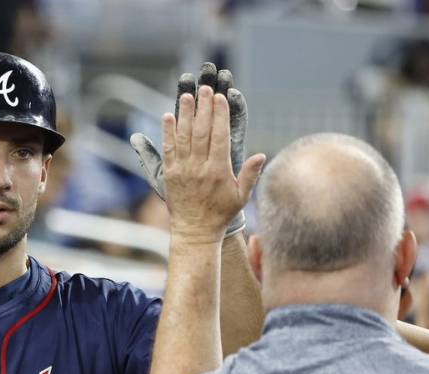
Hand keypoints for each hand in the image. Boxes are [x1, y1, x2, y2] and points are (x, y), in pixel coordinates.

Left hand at [130, 63, 250, 236]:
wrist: (195, 230)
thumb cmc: (221, 213)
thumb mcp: (241, 196)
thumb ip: (249, 175)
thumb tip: (262, 155)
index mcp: (218, 170)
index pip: (219, 136)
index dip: (219, 115)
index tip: (220, 97)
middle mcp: (199, 168)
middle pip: (201, 132)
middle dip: (203, 108)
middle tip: (204, 87)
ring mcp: (182, 170)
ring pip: (183, 137)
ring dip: (184, 114)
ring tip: (186, 94)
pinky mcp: (169, 174)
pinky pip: (167, 150)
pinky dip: (167, 132)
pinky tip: (167, 116)